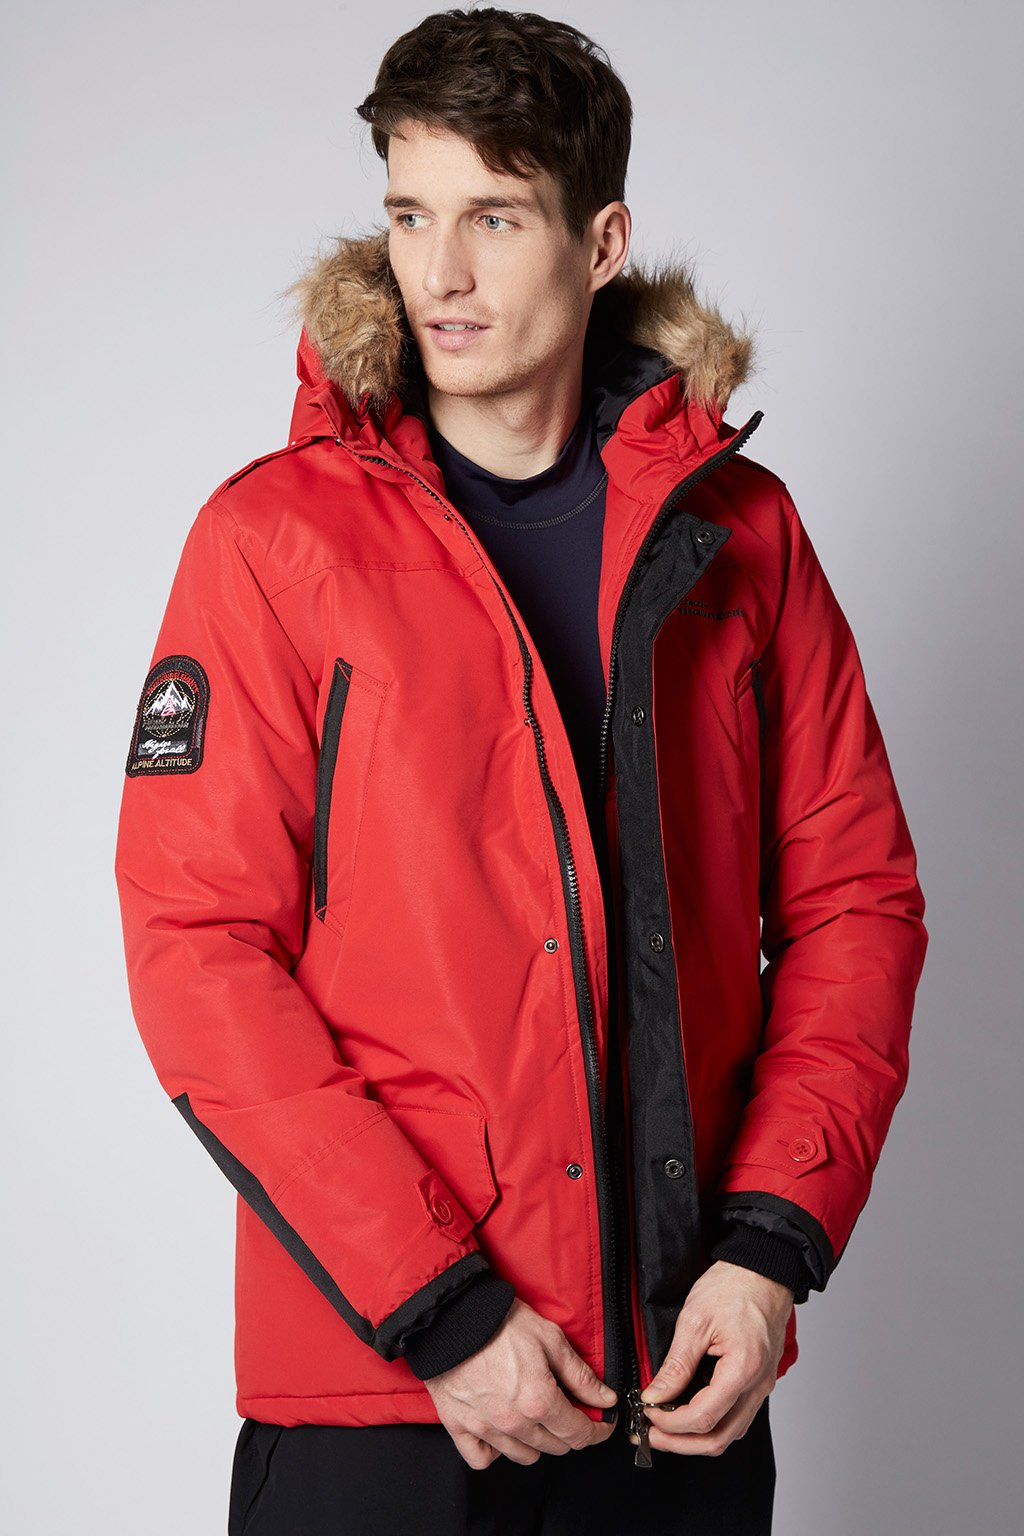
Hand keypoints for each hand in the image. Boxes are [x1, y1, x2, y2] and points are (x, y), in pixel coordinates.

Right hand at [422, 1297, 618, 1468]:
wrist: (452, 1316)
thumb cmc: (499, 1322)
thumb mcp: (550, 1338)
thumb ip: (580, 1374)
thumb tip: (604, 1398)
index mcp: (539, 1400)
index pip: (579, 1434)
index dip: (597, 1430)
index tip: (602, 1424)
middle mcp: (514, 1422)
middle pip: (555, 1446)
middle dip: (569, 1431)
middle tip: (568, 1409)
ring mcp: (486, 1429)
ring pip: (524, 1455)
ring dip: (537, 1441)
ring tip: (535, 1417)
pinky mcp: (459, 1427)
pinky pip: (483, 1459)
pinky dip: (496, 1451)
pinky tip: (502, 1433)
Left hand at [633, 1260, 793, 1456]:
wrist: (764, 1271)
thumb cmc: (734, 1286)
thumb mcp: (695, 1320)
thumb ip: (676, 1364)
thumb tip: (655, 1396)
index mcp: (743, 1368)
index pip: (704, 1417)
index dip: (671, 1424)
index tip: (648, 1415)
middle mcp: (758, 1385)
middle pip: (720, 1438)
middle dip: (681, 1443)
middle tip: (651, 1436)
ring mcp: (762, 1386)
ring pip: (730, 1433)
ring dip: (696, 1438)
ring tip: (665, 1429)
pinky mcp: (759, 1381)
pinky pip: (737, 1416)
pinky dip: (712, 1423)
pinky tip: (688, 1413)